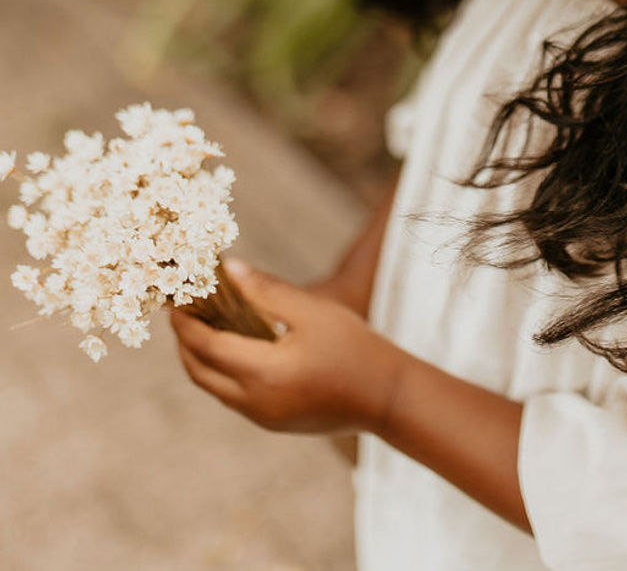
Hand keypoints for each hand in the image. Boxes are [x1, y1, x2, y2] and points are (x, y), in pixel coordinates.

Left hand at [170, 261, 395, 435]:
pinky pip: (232, 396)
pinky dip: (221, 370)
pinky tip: (233, 347)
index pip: (206, 347)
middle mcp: (254, 402)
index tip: (177, 299)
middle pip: (200, 372)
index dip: (186, 322)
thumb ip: (267, 291)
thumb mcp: (312, 311)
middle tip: (183, 310)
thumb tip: (227, 269)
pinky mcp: (272, 422)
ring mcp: (262, 417)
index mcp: (263, 374)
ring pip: (214, 387)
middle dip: (185, 341)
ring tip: (203, 324)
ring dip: (201, 357)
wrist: (385, 396)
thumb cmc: (354, 347)